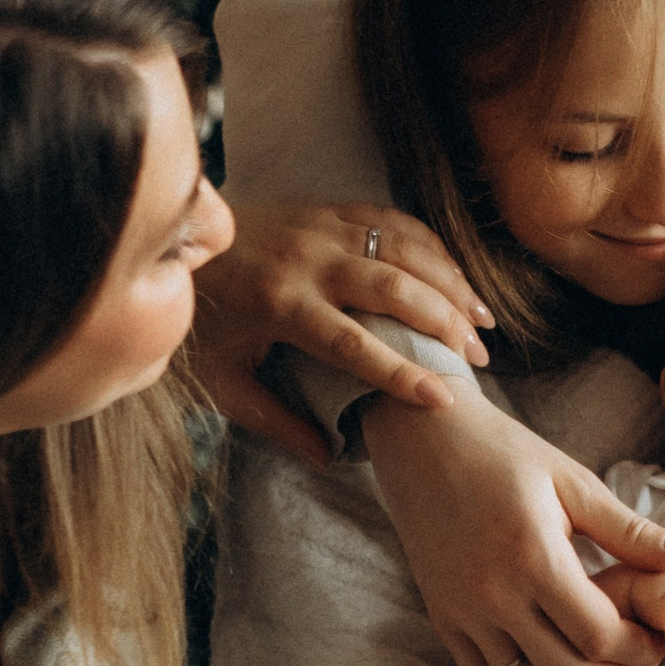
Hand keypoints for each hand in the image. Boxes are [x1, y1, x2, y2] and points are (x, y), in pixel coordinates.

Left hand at [189, 203, 491, 464]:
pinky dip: (432, 247)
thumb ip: (275, 420)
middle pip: (394, 291)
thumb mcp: (224, 380)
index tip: (444, 398)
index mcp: (281, 307)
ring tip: (484, 320)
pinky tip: (456, 275)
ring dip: (451, 284)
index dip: (401, 373)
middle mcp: (308, 263)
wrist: (180, 242)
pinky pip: (394, 221)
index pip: (354, 345)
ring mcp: (322, 229)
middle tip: (479, 359)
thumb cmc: (204, 319)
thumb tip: (326, 456)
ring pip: (404, 250)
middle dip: (444, 324)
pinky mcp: (330, 209)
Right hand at [366, 389, 664, 665]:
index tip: (660, 640)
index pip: (598, 634)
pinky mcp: (444, 622)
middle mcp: (493, 593)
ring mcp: (463, 614)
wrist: (424, 442)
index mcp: (532, 554)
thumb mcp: (573, 482)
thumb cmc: (506, 454)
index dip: (640, 649)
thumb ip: (632, 531)